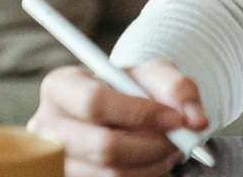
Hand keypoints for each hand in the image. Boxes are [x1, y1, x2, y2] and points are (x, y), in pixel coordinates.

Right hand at [29, 60, 207, 176]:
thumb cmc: (132, 90)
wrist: (121, 113)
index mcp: (61, 86)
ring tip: (167, 149)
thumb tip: (194, 119)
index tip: (174, 118)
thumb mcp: (155, 75)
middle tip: (178, 140)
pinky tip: (150, 162)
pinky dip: (142, 176)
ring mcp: (54, 160)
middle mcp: (47, 125)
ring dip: (152, 164)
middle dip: (153, 146)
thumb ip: (177, 88)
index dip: (140, 113)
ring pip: (111, 174)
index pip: (95, 103)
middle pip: (103, 146)